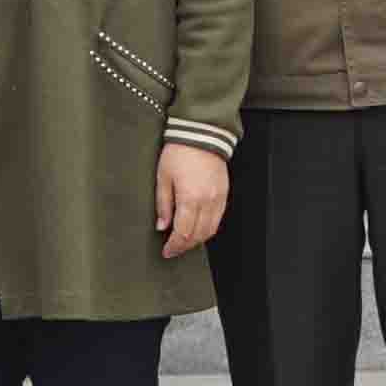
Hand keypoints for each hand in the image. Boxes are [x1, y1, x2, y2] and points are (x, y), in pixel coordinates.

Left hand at [155, 144, 228, 258]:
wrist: (201, 134)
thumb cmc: (179, 152)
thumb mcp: (163, 177)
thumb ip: (163, 204)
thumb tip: (161, 225)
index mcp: (190, 198)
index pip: (183, 232)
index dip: (175, 246)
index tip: (167, 251)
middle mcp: (207, 202)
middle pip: (198, 235)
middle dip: (185, 246)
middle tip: (173, 250)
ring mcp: (218, 199)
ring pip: (210, 230)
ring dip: (197, 240)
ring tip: (184, 242)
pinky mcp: (224, 194)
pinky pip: (218, 219)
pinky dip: (207, 229)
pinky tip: (197, 229)